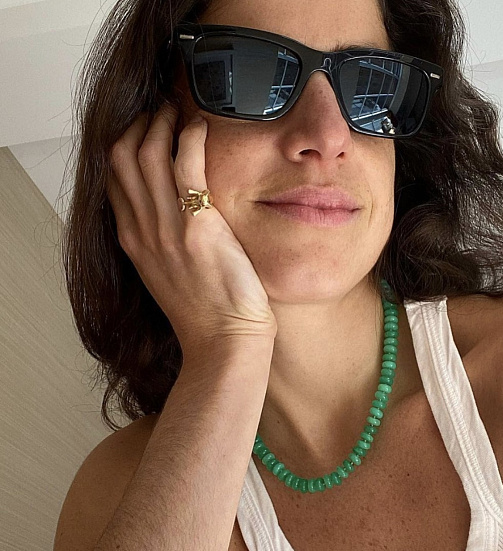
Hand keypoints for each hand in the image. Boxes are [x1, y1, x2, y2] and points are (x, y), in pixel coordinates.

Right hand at [107, 103, 276, 352]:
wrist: (223, 341)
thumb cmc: (205, 310)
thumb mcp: (169, 273)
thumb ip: (161, 239)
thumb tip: (172, 212)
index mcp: (133, 240)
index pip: (114, 178)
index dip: (125, 144)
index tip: (143, 128)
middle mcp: (142, 230)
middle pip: (123, 158)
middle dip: (138, 125)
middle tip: (159, 110)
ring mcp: (165, 228)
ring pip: (148, 154)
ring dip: (161, 123)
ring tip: (177, 111)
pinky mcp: (197, 227)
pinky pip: (186, 166)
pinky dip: (190, 138)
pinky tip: (200, 127)